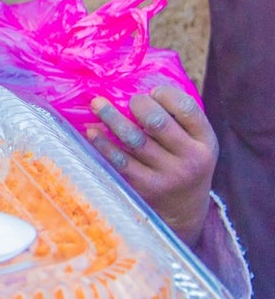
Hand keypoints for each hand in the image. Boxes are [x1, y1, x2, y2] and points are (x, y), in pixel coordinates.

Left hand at [85, 83, 217, 245]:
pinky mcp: (144, 189)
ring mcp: (166, 176)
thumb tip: (142, 88)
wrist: (184, 211)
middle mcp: (189, 159)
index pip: (187, 108)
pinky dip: (103, 144)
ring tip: (97, 104)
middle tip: (129, 101)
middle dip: (137, 104)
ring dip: (111, 118)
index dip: (166, 94)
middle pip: (157, 122)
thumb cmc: (185, 162)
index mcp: (205, 142)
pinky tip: (92, 131)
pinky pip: (119, 161)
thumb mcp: (196, 142)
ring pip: (133, 140)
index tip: (153, 92)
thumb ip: (180, 118)